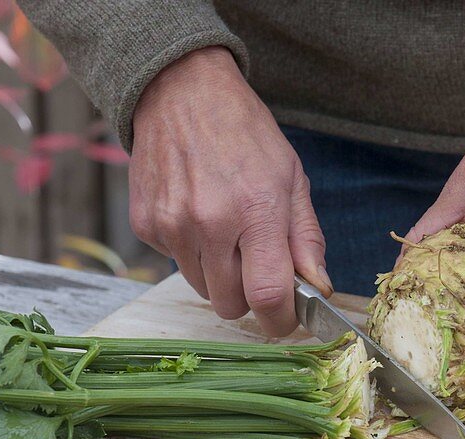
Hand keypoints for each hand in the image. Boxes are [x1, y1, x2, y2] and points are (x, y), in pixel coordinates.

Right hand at [129, 47, 331, 335]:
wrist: (181, 92)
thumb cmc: (246, 135)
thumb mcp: (292, 180)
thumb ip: (306, 238)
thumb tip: (319, 287)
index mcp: (255, 211)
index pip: (267, 295)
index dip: (280, 321)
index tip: (286, 320)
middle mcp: (209, 223)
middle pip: (230, 305)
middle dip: (249, 299)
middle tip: (258, 268)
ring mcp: (172, 225)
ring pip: (203, 289)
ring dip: (220, 276)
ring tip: (228, 233)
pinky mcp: (146, 225)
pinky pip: (176, 263)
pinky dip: (193, 253)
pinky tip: (199, 216)